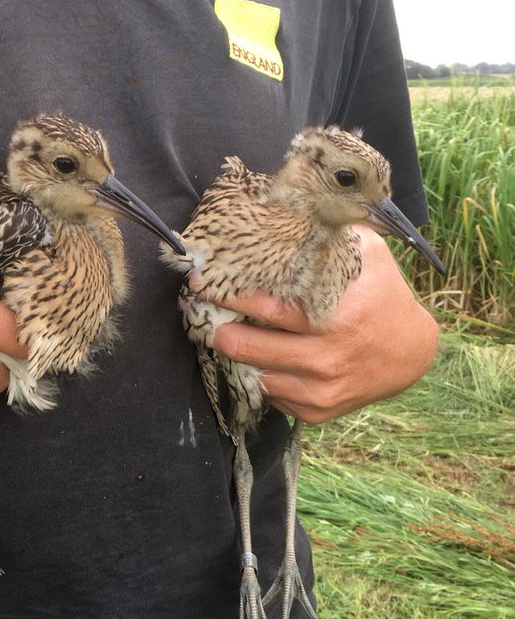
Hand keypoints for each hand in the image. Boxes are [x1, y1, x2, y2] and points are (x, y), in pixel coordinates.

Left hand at [199, 228, 439, 423]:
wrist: (412, 354)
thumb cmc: (384, 297)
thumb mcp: (371, 258)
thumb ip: (336, 234)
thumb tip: (301, 206)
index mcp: (338, 317)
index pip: (270, 308)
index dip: (233, 297)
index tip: (206, 284)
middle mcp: (328, 358)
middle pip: (251, 349)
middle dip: (222, 332)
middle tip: (206, 317)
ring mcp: (322, 389)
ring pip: (257, 377)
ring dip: (240, 358)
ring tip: (227, 336)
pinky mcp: (318, 411)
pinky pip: (273, 398)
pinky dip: (263, 379)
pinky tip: (261, 361)